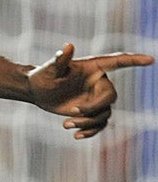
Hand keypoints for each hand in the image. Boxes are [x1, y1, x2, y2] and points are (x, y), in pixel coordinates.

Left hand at [27, 43, 153, 137]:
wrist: (36, 91)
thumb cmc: (42, 76)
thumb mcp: (50, 69)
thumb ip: (60, 60)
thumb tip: (68, 46)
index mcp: (92, 68)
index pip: (117, 62)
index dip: (134, 60)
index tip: (150, 59)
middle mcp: (98, 82)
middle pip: (110, 97)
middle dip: (93, 107)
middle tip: (72, 111)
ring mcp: (96, 97)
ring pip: (104, 114)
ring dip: (87, 122)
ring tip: (66, 124)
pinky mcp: (91, 111)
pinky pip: (99, 124)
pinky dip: (90, 131)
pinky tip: (76, 135)